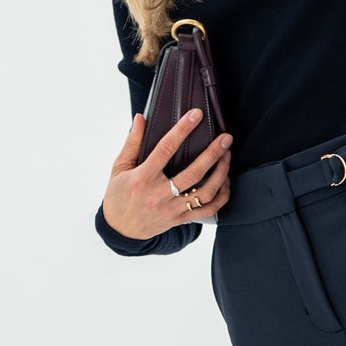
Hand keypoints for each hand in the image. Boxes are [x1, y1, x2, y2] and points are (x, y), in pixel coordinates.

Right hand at [102, 108, 234, 239]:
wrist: (120, 230)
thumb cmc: (119, 195)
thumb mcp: (119, 167)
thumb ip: (132, 142)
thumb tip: (141, 118)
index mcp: (143, 178)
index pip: (165, 149)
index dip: (182, 130)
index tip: (195, 115)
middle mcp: (159, 195)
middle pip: (194, 173)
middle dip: (213, 154)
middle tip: (225, 139)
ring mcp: (171, 209)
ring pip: (205, 193)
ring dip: (221, 174)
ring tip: (227, 157)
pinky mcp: (180, 219)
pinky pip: (208, 210)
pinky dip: (221, 196)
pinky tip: (225, 182)